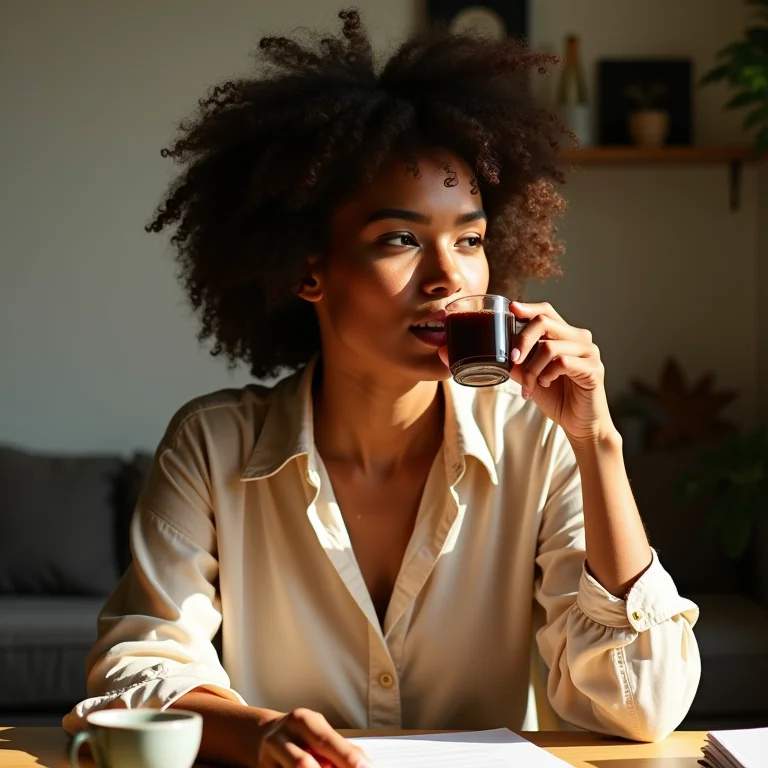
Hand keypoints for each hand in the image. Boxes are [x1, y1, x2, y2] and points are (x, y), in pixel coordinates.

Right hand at [256, 708, 372, 767]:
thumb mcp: (317, 732)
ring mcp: (267, 757)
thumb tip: (364, 763)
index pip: (326, 740)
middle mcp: (282, 737)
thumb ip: (338, 747)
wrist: (259, 734)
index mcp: (302, 720)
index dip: (347, 757)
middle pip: (303, 763)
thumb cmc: (298, 734)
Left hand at [507, 301, 614, 444]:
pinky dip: (547, 374)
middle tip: (512, 360)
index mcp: (565, 335)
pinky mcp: (594, 369)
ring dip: (532, 368)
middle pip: (544, 322)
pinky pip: (562, 362)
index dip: (528, 308)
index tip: (511, 309)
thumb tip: (498, 350)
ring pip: (550, 346)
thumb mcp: (531, 377)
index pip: (546, 311)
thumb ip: (518, 362)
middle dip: (522, 341)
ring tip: (529, 386)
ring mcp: (589, 352)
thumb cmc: (557, 398)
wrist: (579, 424)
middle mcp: (580, 338)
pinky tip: (545, 384)